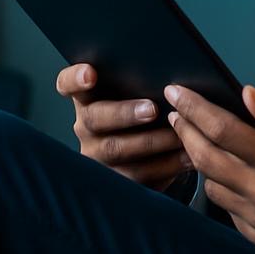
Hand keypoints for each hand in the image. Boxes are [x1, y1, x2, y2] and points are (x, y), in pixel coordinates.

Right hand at [56, 63, 193, 191]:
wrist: (154, 150)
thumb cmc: (148, 107)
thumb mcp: (141, 93)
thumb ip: (145, 81)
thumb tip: (173, 74)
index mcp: (88, 97)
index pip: (67, 84)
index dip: (75, 79)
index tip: (90, 74)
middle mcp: (86, 126)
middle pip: (96, 118)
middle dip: (125, 113)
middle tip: (152, 109)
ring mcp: (96, 155)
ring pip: (117, 150)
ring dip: (152, 142)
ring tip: (179, 135)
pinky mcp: (115, 180)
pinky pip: (136, 176)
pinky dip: (165, 166)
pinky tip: (187, 156)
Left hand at [165, 84, 254, 253]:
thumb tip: (245, 93)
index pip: (222, 129)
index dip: (194, 108)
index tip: (176, 92)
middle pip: (206, 157)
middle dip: (185, 131)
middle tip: (175, 112)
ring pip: (211, 185)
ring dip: (201, 160)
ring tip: (199, 139)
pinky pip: (227, 209)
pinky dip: (222, 186)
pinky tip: (228, 171)